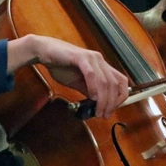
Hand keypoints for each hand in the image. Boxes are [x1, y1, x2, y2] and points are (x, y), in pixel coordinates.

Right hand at [13, 36, 128, 118]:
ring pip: (105, 81)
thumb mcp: (78, 82)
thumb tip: (99, 104)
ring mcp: (91, 58)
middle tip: (104, 114)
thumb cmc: (60, 65)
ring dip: (103, 100)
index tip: (112, 110)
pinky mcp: (81, 57)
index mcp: (102, 66)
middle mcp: (100, 60)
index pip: (121, 82)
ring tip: (98, 111)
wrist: (44, 51)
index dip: (121, 97)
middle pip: (115, 84)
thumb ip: (89, 91)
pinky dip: (94, 88)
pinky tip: (91, 97)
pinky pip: (92, 74)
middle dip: (111, 103)